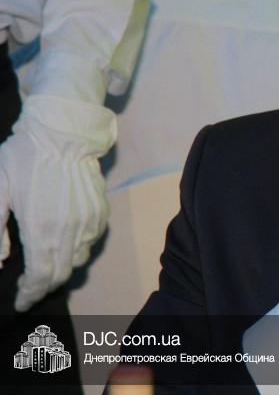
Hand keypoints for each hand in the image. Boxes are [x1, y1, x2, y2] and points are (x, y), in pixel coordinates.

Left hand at [0, 95, 113, 311]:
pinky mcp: (101, 212)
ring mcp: (89, 221)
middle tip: (31, 290)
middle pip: (60, 274)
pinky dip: (77, 250)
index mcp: (40, 228)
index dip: (29, 294)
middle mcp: (69, 230)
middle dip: (44, 287)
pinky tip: (64, 242)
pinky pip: (90, 242)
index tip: (21, 302)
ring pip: (78, 260)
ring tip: (47, 267)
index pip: (39, 276)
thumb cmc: (24, 158)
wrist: (64, 133)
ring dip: (61, 269)